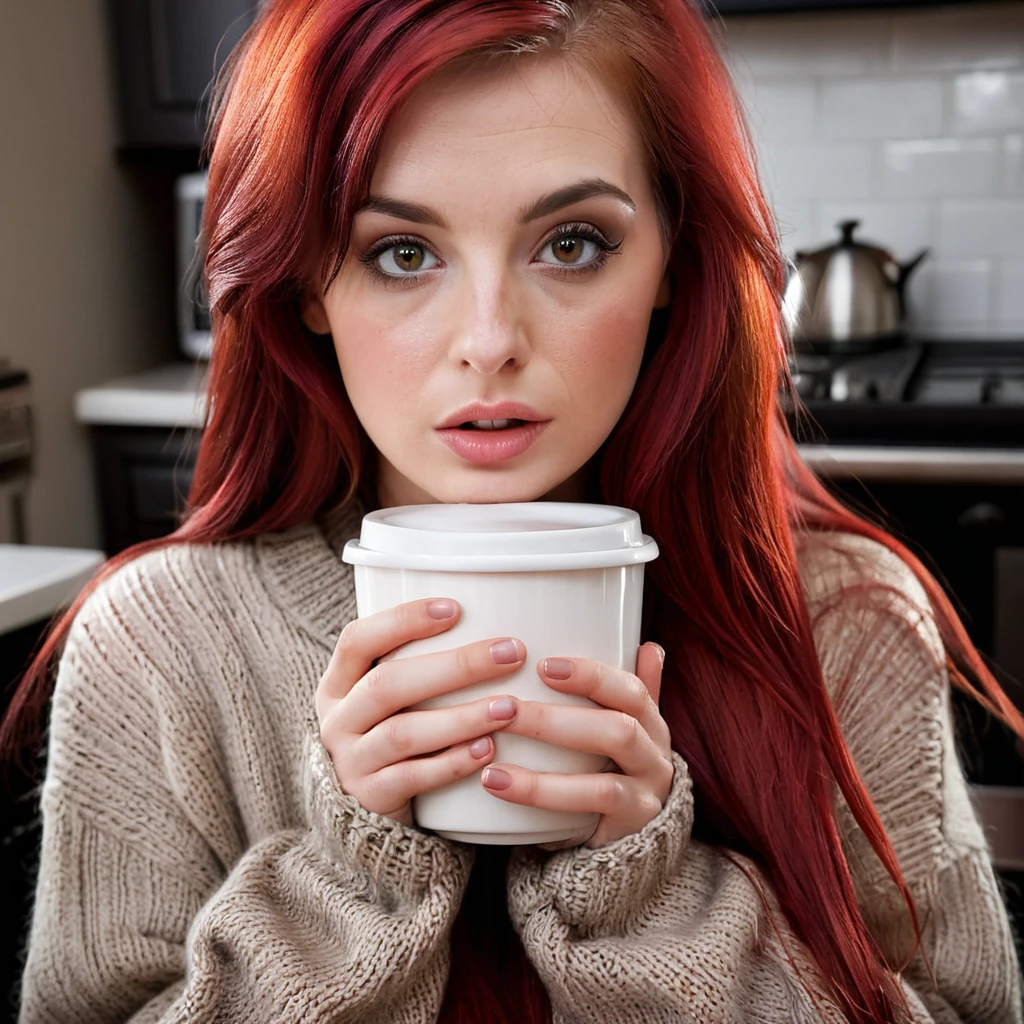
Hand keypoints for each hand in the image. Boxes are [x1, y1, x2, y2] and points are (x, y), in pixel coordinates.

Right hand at [316, 598, 526, 827]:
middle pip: (388, 683)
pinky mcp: (370, 798)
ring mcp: (350, 762)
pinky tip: (488, 749)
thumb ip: (414, 665)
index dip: (402, 620)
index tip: (455, 608)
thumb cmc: (389, 734)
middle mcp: (337, 720)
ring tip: (508, 707)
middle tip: (509, 653)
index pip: (358, 639)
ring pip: (403, 733)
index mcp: (337, 684)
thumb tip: (486, 618)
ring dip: (461, 717)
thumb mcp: (384, 699)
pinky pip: (413, 778)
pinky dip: (452, 762)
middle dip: (454, 666)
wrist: (362, 814)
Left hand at [479, 642, 672, 849]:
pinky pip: (585, 813)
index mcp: (650, 721)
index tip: (545, 665)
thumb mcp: (623, 725)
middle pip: (620, 731)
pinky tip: (497, 782)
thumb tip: (650, 645)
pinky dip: (539, 795)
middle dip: (558, 719)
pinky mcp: (625, 828)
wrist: (631, 834)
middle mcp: (655, 757)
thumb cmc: (613, 764)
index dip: (592, 676)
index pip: (632, 691)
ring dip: (544, 769)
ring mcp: (644, 796)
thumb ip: (627, 690)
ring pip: (603, 780)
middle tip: (507, 708)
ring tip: (492, 754)